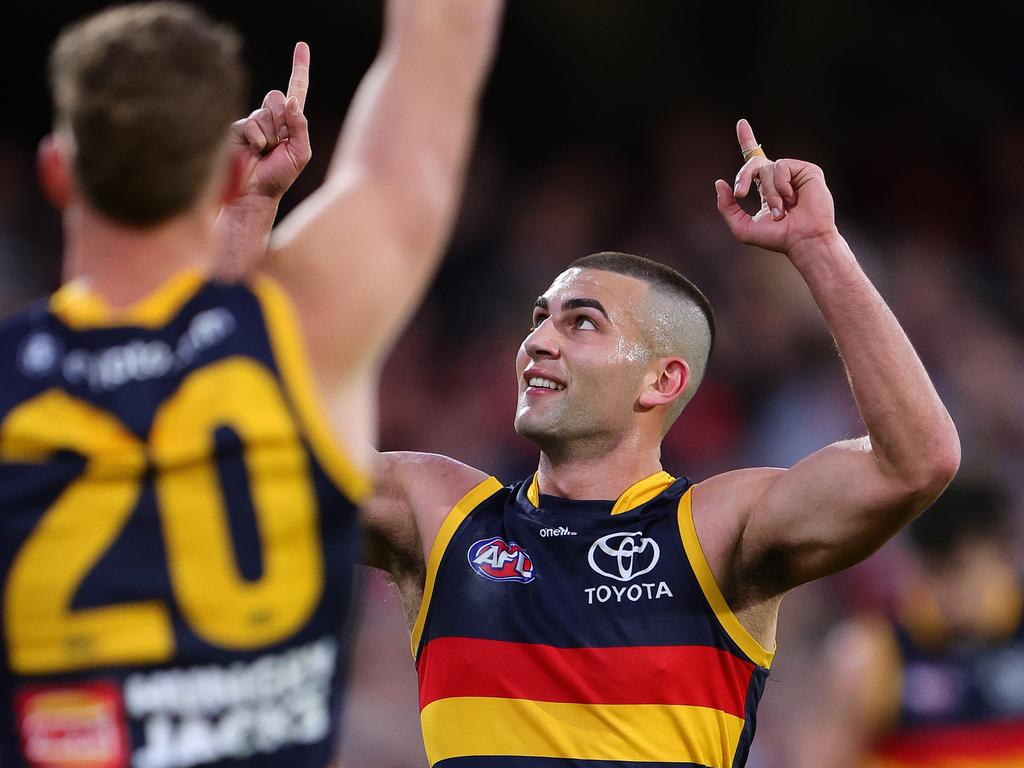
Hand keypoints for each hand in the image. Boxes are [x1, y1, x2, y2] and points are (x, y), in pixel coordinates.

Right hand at [230, 42, 311, 200]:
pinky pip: (252, 124)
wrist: (254, 194)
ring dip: (271, 134)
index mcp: (291, 122)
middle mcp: (272, 118)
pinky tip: (255, 152)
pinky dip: (258, 140)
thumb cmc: (279, 177)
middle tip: (278, 144)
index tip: (301, 46)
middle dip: (282, 121)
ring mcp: (254, 121)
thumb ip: (300, 126)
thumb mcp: (300, 153)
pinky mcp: (237, 128)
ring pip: (266, 111)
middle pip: (278, 97)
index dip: (299, 68)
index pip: (296, 90)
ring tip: (265, 152)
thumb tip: (292, 100)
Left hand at [715, 119, 839, 258]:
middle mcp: (780, 178)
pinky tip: (792, 199)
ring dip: (769, 193)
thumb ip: (727, 207)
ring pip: (767, 168)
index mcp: (766, 188)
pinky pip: (782, 166)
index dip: (747, 141)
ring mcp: (794, 174)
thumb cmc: (777, 238)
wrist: (802, 240)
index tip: (741, 124)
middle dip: (742, 176)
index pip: (755, 160)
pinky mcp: (807, 171)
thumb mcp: (742, 227)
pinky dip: (781, 185)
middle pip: (754, 163)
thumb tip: (719, 183)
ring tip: (780, 211)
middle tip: (740, 193)